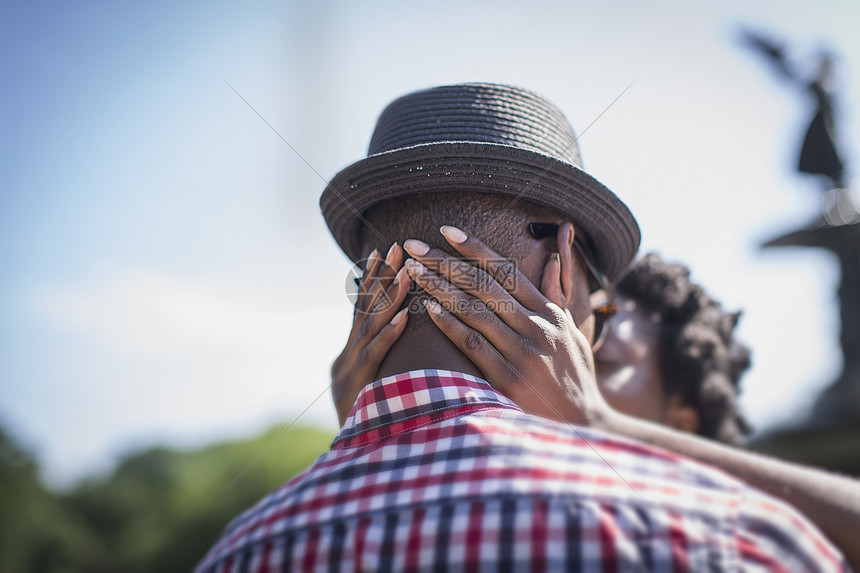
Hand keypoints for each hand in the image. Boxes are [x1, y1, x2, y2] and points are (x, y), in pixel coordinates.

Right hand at [331, 244, 411, 424]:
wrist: (346, 471)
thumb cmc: (366, 433)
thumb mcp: (365, 393)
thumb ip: (373, 366)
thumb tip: (391, 340)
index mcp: (348, 357)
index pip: (360, 311)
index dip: (371, 281)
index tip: (382, 251)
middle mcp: (345, 360)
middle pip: (365, 312)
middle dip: (381, 279)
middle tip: (397, 247)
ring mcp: (349, 374)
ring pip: (371, 330)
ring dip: (389, 299)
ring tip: (406, 272)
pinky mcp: (358, 391)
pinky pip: (376, 359)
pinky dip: (389, 336)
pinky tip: (405, 317)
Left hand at [402, 225, 608, 426]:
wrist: (584, 423)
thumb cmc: (574, 376)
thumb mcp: (573, 331)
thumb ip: (558, 293)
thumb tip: (555, 254)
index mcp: (548, 312)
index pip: (506, 271)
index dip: (474, 249)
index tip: (447, 232)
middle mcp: (535, 326)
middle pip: (483, 284)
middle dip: (445, 261)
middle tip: (414, 246)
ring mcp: (522, 352)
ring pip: (474, 310)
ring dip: (440, 287)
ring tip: (413, 272)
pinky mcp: (508, 378)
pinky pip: (474, 345)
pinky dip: (451, 325)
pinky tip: (429, 310)